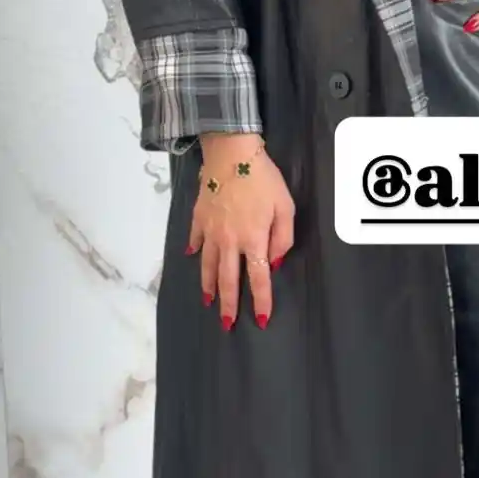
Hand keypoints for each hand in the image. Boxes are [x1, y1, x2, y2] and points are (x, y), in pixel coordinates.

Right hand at [186, 133, 294, 329]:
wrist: (231, 153)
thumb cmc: (263, 179)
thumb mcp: (285, 207)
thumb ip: (283, 239)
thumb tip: (272, 263)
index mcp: (253, 240)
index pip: (258, 279)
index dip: (260, 301)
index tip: (260, 319)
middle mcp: (229, 242)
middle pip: (228, 280)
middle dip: (228, 305)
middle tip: (227, 324)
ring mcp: (210, 231)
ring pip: (208, 266)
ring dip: (208, 286)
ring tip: (208, 301)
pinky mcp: (199, 218)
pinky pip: (196, 240)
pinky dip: (195, 251)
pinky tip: (193, 258)